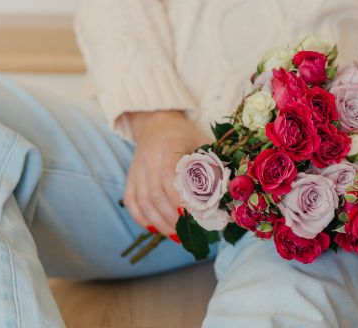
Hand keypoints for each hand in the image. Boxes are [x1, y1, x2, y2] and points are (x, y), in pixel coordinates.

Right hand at [123, 111, 206, 234]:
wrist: (157, 122)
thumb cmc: (186, 135)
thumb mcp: (202, 144)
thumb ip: (212, 166)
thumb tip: (227, 194)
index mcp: (168, 149)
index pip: (170, 180)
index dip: (181, 201)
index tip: (196, 217)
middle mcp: (149, 160)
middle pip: (155, 195)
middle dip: (172, 218)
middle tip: (189, 233)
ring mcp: (137, 170)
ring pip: (142, 201)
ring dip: (158, 222)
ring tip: (175, 235)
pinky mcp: (130, 177)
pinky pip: (130, 201)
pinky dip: (141, 218)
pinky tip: (155, 228)